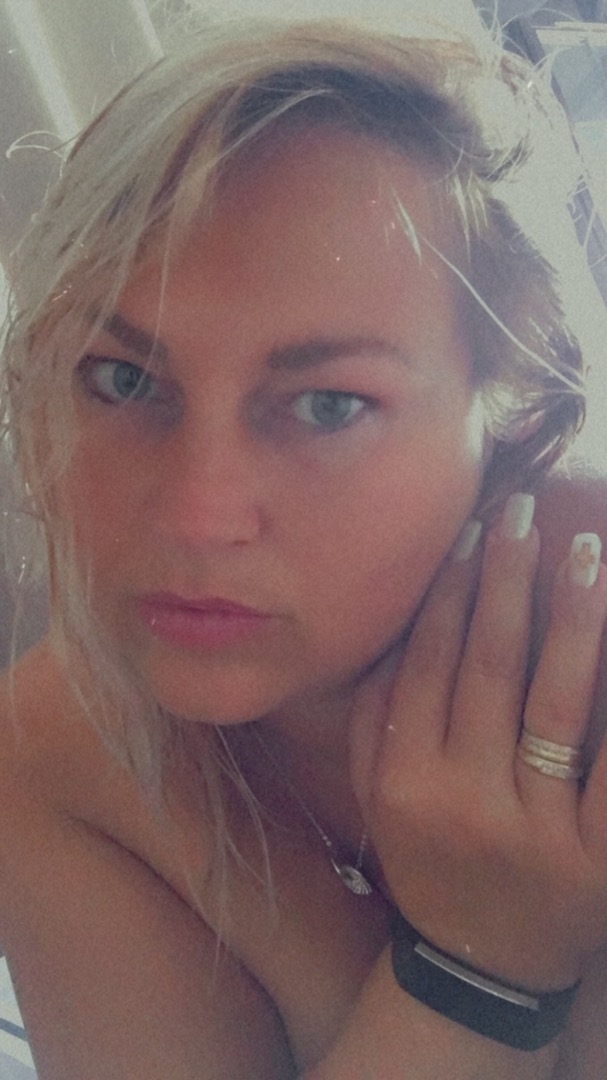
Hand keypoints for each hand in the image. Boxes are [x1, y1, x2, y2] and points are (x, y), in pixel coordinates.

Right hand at [349, 493, 606, 992]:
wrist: (481, 963)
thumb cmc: (428, 859)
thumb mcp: (374, 797)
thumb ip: (370, 718)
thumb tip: (397, 624)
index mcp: (402, 782)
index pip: (426, 663)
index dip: (448, 592)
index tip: (467, 535)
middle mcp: (460, 802)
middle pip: (487, 668)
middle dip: (505, 581)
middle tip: (519, 514)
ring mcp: (533, 833)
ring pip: (555, 703)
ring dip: (569, 618)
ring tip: (581, 552)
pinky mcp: (595, 861)